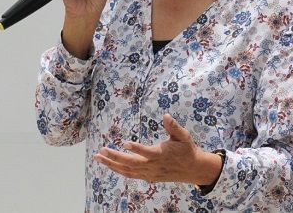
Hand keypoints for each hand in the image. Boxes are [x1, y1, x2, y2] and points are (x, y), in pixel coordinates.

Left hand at [93, 114, 222, 184]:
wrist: (193, 169)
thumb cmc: (187, 149)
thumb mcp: (184, 136)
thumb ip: (173, 127)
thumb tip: (166, 115)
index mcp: (161, 154)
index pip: (146, 152)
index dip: (136, 148)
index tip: (125, 143)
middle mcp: (153, 165)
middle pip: (131, 163)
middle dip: (115, 157)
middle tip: (101, 150)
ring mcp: (150, 173)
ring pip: (128, 171)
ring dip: (112, 165)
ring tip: (98, 157)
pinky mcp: (149, 177)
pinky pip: (131, 175)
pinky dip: (119, 171)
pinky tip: (110, 165)